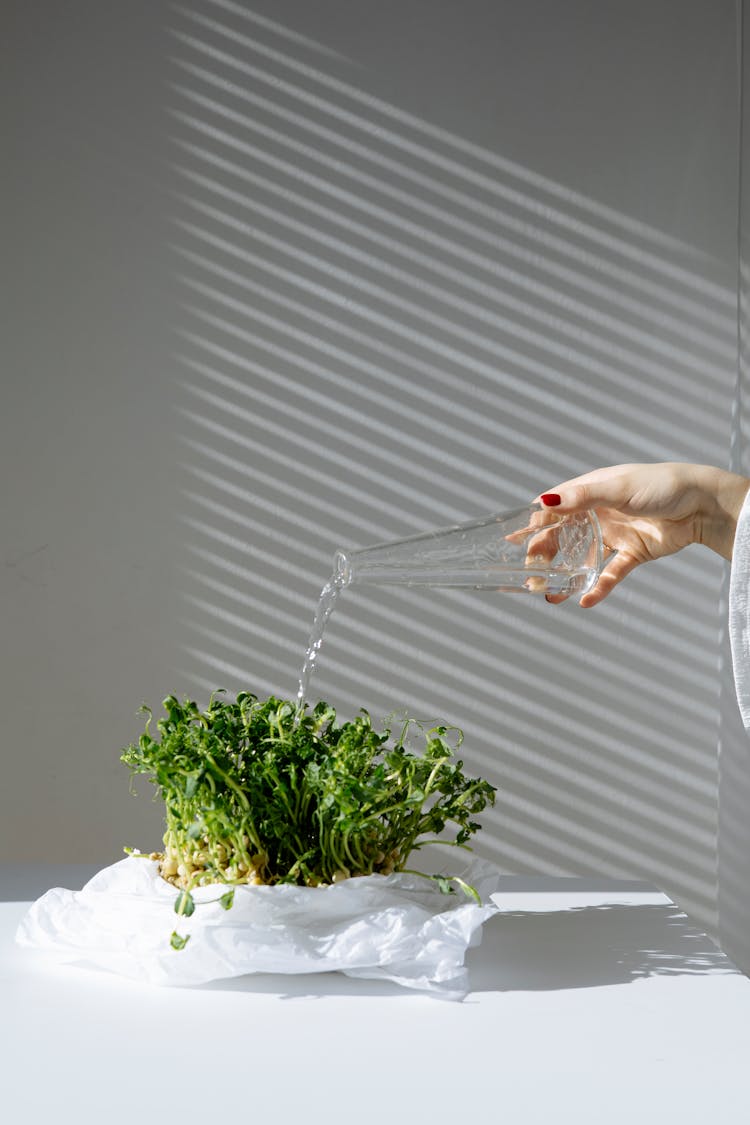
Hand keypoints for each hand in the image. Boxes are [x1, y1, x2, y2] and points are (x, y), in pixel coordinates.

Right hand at [534, 463, 749, 606]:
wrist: (703, 505)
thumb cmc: (662, 486)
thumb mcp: (618, 489)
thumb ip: (581, 498)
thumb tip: (543, 501)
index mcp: (592, 491)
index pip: (555, 507)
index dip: (534, 523)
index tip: (514, 540)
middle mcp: (600, 513)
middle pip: (564, 535)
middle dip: (545, 555)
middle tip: (529, 574)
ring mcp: (616, 534)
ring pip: (583, 558)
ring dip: (566, 575)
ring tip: (550, 594)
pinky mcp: (633, 553)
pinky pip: (610, 574)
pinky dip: (598, 587)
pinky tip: (584, 600)